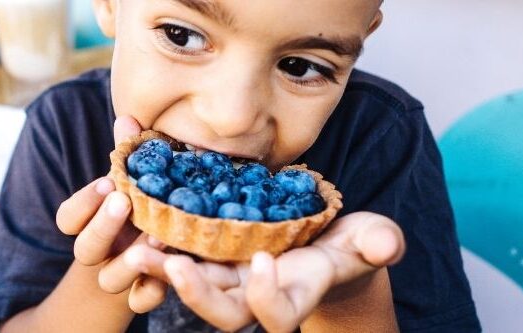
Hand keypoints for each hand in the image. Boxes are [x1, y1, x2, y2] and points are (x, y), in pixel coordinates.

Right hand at [55, 115, 172, 312]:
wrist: (152, 258)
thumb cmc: (142, 208)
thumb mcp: (135, 182)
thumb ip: (129, 154)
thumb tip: (128, 117)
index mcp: (89, 223)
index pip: (67, 218)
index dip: (83, 202)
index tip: (107, 181)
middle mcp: (99, 252)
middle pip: (84, 248)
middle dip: (102, 225)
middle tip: (123, 201)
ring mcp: (119, 275)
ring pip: (110, 279)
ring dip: (130, 260)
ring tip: (158, 237)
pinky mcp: (143, 294)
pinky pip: (140, 302)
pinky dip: (152, 292)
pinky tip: (168, 276)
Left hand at [125, 212, 404, 331]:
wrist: (323, 246)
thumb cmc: (352, 245)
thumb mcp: (370, 241)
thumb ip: (378, 243)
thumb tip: (386, 244)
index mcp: (294, 295)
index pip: (277, 315)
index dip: (267, 297)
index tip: (263, 262)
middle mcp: (254, 294)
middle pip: (221, 313)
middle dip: (196, 294)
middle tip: (174, 264)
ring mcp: (228, 276)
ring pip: (189, 284)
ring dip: (161, 268)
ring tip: (136, 246)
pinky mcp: (209, 254)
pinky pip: (177, 251)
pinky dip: (157, 233)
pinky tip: (136, 205)